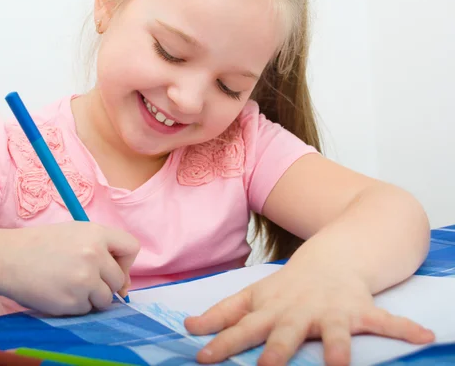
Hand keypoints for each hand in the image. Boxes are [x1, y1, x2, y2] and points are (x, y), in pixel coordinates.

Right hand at [0, 221, 139, 315]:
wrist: (6, 259)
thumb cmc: (39, 246)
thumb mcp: (74, 233)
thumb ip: (100, 249)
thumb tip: (123, 283)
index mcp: (96, 233)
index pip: (132, 247)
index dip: (124, 261)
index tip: (112, 268)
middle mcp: (94, 255)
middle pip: (118, 279)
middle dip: (105, 284)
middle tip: (83, 280)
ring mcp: (84, 279)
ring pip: (106, 298)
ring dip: (91, 297)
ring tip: (68, 285)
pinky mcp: (73, 301)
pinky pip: (87, 310)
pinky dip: (76, 306)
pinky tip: (58, 292)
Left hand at [184, 264, 434, 365]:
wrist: (332, 255)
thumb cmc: (288, 285)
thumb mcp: (254, 295)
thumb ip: (223, 313)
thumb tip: (187, 325)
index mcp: (270, 309)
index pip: (241, 326)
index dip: (222, 341)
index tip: (201, 357)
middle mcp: (298, 311)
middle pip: (285, 332)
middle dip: (276, 349)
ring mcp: (330, 309)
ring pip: (333, 330)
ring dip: (336, 347)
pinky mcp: (360, 308)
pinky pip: (384, 319)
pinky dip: (403, 328)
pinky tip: (424, 337)